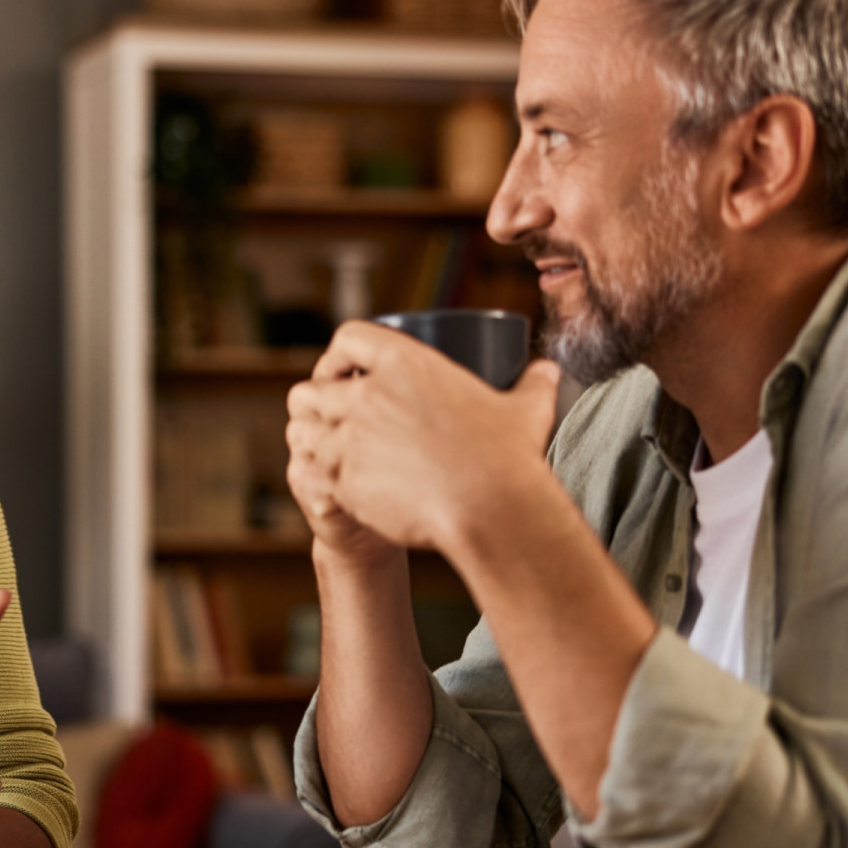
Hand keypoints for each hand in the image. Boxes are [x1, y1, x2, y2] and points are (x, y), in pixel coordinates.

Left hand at [287, 321, 561, 555]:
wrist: (490, 510)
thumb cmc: (508, 459)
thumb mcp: (525, 411)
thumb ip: (534, 385)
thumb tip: (548, 370)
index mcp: (404, 364)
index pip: (349, 337)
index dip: (338, 354)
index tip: (342, 371)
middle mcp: (367, 395)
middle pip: (311, 388)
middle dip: (312, 403)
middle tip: (327, 418)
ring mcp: (349, 438)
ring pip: (300, 430)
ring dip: (307, 439)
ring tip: (322, 450)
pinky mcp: (343, 479)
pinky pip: (309, 472)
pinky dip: (314, 477)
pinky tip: (327, 485)